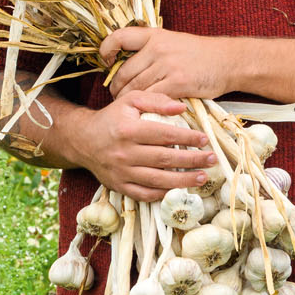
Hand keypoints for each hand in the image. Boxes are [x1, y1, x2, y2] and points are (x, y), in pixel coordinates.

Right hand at [72, 88, 215, 202]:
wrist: (83, 140)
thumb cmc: (113, 118)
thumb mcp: (131, 100)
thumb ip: (156, 101)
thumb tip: (182, 108)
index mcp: (128, 130)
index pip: (164, 135)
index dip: (187, 137)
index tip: (204, 139)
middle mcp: (124, 153)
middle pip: (165, 159)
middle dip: (192, 160)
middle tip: (212, 159)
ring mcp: (121, 172)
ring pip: (158, 180)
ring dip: (183, 180)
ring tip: (203, 177)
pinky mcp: (119, 186)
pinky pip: (144, 194)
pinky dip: (163, 193)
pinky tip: (179, 189)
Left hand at [99, 24, 233, 103]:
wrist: (228, 61)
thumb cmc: (201, 55)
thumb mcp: (173, 42)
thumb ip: (152, 50)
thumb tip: (128, 65)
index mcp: (155, 35)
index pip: (120, 37)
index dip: (107, 49)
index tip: (106, 61)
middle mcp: (158, 48)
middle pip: (124, 71)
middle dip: (116, 87)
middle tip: (115, 96)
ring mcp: (168, 65)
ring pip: (135, 87)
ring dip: (127, 100)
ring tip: (127, 107)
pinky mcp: (178, 83)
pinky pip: (152, 98)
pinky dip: (145, 107)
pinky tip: (144, 112)